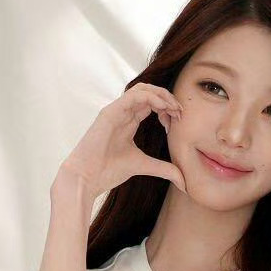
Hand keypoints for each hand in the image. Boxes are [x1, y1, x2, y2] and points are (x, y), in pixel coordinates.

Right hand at [56, 82, 186, 199]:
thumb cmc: (108, 171)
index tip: (179, 120)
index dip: (168, 108)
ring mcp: (116, 110)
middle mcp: (123, 112)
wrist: (86, 177)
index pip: (151, 104)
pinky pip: (133, 95)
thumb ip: (164, 169)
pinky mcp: (110, 112)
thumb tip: (184, 182)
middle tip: (180, 112)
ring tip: (173, 108)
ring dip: (161, 95)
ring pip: (142, 89)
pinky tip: (162, 107)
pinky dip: (151, 97)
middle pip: (149, 92)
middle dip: (168, 99)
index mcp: (128, 121)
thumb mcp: (143, 166)